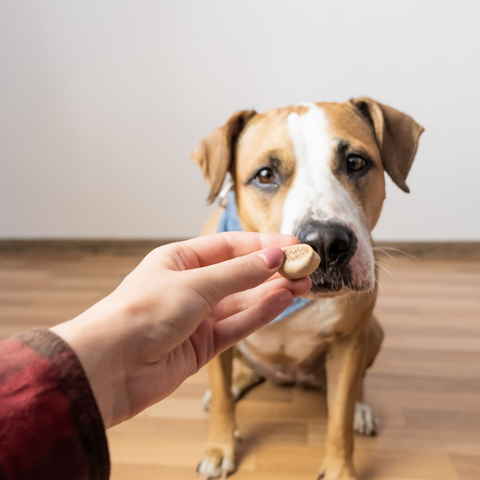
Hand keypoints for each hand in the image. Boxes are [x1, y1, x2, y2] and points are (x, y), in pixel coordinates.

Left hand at [51, 232, 310, 427]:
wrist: (110, 368)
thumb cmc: (139, 314)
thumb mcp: (194, 284)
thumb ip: (238, 273)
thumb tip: (274, 257)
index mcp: (179, 260)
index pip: (229, 247)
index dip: (262, 245)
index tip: (292, 245)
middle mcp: (189, 286)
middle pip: (239, 274)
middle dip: (272, 269)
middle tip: (304, 266)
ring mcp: (197, 317)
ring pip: (242, 300)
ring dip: (272, 291)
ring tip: (302, 283)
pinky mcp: (202, 345)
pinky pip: (238, 324)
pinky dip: (260, 313)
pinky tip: (282, 300)